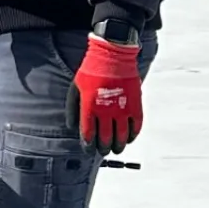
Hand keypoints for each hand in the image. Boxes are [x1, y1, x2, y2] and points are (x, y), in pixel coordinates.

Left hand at [66, 35, 142, 152]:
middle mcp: (106, 111)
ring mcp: (123, 109)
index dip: (88, 145)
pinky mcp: (136, 105)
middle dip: (103, 148)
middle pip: (105, 138)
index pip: (88, 134)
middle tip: (102, 151)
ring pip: (121, 136)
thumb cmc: (91, 71)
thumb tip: (71, 127)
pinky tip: (128, 139)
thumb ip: (72, 109)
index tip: (88, 149)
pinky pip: (136, 126)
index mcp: (90, 107)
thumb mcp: (75, 89)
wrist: (113, 56)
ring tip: (115, 149)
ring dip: (118, 145)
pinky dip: (132, 135)